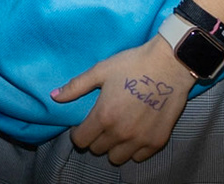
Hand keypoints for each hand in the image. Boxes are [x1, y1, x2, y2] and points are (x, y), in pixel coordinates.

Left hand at [51, 38, 196, 164]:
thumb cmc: (132, 64)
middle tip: (102, 123)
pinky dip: (134, 149)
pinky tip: (134, 133)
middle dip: (95, 138)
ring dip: (113, 147)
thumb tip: (54, 96)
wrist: (169, 65)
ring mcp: (140, 140)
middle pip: (97, 149)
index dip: (78, 133)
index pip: (81, 141)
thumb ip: (76, 86)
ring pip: (117, 158)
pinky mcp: (157, 142)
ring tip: (117, 131)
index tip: (84, 124)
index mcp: (104, 116)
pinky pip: (138, 157)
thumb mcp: (101, 70)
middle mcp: (120, 133)